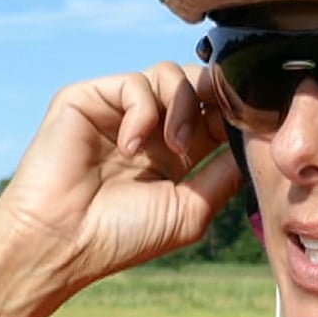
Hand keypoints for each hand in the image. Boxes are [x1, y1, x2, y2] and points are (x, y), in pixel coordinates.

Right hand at [0, 61, 240, 287]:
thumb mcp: (190, 210)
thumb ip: (224, 174)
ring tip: (173, 147)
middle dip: (216, 97)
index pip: (215, 115)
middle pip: (197, 85)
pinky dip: (142, 111)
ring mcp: (119, 111)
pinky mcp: (90, 98)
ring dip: (182, 106)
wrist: (63, 241)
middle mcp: (149, 128)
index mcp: (175, 154)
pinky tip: (130, 148)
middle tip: (224, 120)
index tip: (254, 123)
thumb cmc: (121, 236)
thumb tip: (255, 142)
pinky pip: (134, 82)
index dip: (236, 113)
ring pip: (170, 74)